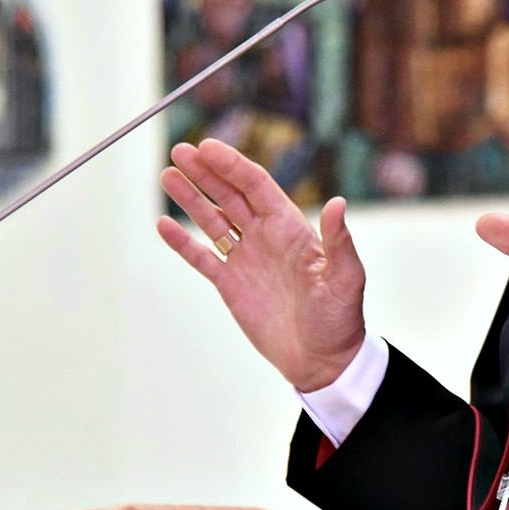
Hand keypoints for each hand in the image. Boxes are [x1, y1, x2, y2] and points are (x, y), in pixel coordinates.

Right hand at [156, 139, 367, 391]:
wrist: (323, 361)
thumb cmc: (340, 320)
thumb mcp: (345, 279)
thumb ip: (338, 242)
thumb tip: (339, 204)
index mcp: (291, 228)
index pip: (256, 186)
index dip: (231, 165)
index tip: (207, 148)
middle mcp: (266, 237)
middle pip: (229, 195)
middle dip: (205, 172)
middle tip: (180, 150)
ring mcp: (246, 259)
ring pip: (212, 220)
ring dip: (190, 198)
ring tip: (168, 175)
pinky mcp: (231, 284)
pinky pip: (202, 257)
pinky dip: (182, 242)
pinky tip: (163, 225)